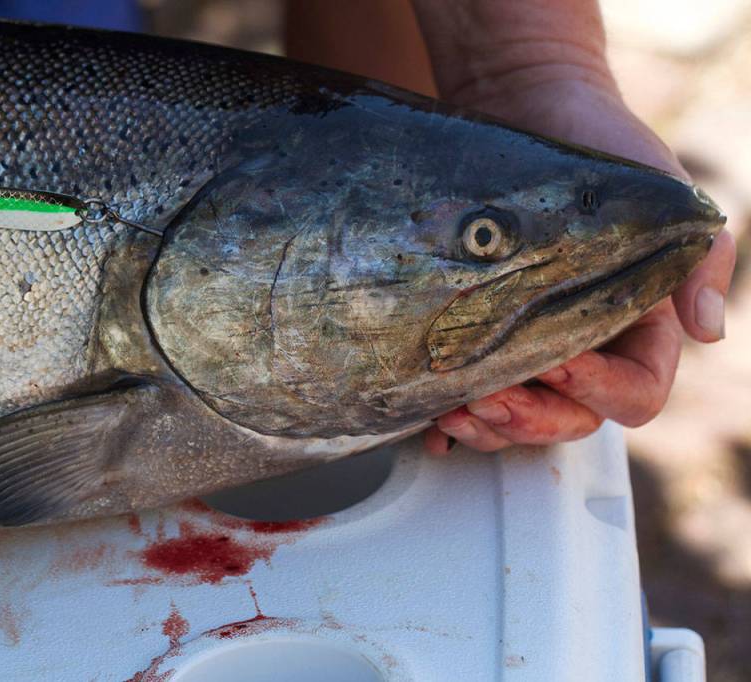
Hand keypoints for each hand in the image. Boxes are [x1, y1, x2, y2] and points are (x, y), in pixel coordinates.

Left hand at [412, 0, 736, 453]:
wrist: (531, 108)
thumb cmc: (611, 155)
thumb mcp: (668, 201)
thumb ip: (696, 266)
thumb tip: (710, 332)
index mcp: (640, 332)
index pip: (634, 395)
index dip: (599, 391)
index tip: (558, 361)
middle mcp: (586, 348)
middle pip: (569, 420)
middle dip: (531, 419)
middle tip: (489, 397)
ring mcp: (529, 344)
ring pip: (517, 416)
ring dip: (488, 425)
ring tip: (452, 409)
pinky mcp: (480, 334)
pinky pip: (468, 393)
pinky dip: (451, 416)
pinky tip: (428, 421)